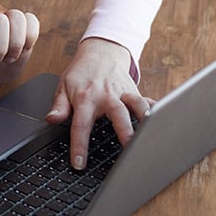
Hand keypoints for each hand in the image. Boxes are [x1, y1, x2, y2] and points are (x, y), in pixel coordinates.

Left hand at [44, 36, 151, 169]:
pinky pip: (148, 101)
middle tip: (130, 149)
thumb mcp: (63, 86)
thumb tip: (51, 119)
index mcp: (86, 98)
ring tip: (151, 136)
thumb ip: (59, 106)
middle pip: (117, 113)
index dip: (80, 145)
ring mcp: (123, 93)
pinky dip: (157, 111)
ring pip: (137, 105)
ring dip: (145, 119)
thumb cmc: (81, 73)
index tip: (79, 163)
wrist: (101, 52)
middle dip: (125, 131)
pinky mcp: (136, 92)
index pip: (81, 124)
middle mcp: (107, 95)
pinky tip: (164, 122)